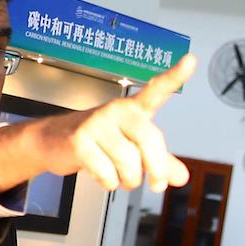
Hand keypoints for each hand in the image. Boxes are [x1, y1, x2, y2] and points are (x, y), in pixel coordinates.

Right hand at [0, 55, 192, 195]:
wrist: (53, 141)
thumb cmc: (100, 141)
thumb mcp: (133, 149)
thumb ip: (160, 162)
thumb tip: (181, 177)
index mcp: (134, 109)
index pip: (156, 90)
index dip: (174, 76)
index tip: (191, 60)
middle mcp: (117, 110)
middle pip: (149, 141)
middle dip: (156, 170)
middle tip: (156, 185)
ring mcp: (97, 123)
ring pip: (129, 163)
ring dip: (129, 181)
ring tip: (121, 177)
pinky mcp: (80, 140)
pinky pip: (107, 173)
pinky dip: (109, 183)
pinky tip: (102, 175)